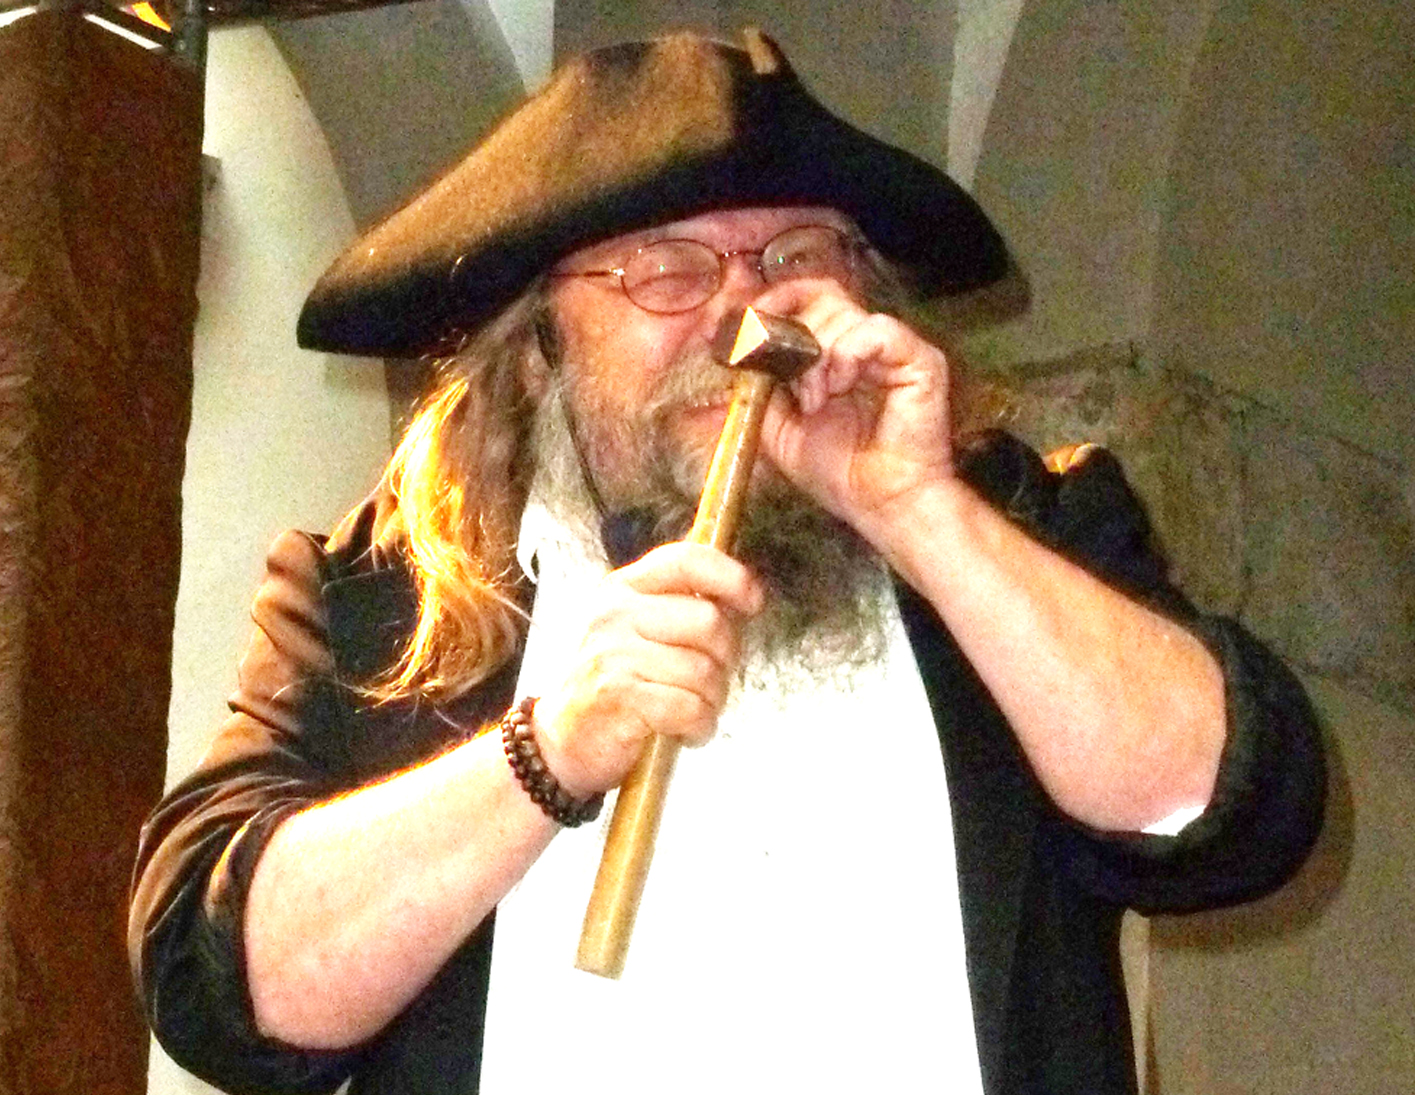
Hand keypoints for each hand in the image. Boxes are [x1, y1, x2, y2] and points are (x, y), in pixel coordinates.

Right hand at [531, 542, 763, 797]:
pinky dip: (699, 726)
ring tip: (691, 710)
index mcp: (623, 587)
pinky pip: (690, 707)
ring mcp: (613, 653)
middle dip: (725, 659)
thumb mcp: (636, 630)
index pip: (687, 560)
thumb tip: (743, 599)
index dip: (732, 577)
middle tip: (707, 682)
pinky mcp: (618, 695)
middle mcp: (615, 613)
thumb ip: (681, 608)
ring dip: (712, 700)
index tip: (752, 602)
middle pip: (709, 621)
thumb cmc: (614, 684)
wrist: (560, 741)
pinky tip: (684, 730)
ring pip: (704, 670)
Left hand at [753, 278, 955, 540]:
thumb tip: (735, 348)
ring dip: (815, 357)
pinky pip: (875, 329)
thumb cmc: (839, 472)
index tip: (742, 323)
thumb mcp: (777, 426)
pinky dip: (848, 355)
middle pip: (820, 295)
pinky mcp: (921, 359)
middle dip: (788, 331)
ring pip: (842, 312)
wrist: (879, 505)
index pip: (807, 297)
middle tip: (779, 371)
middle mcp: (866, 342)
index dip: (773, 302)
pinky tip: (841, 388)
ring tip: (817, 400)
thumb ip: (759, 385)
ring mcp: (894, 348)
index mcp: (836, 351)